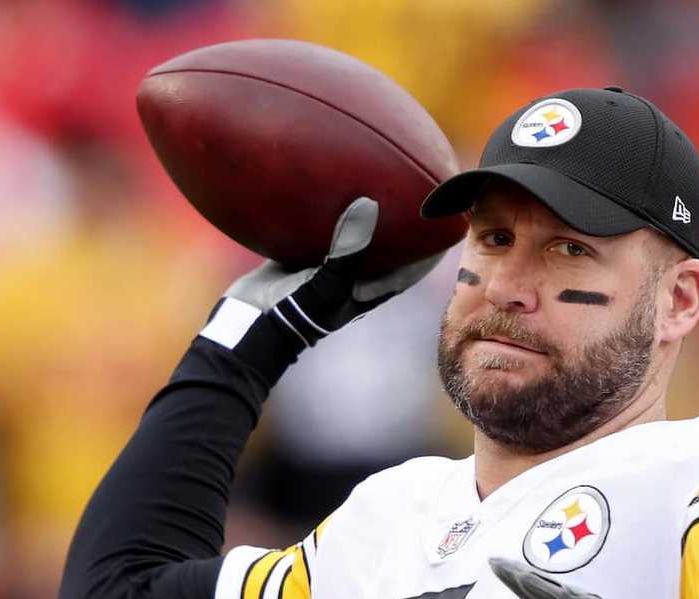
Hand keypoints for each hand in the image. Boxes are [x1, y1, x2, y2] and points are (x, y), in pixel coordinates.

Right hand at [226, 196, 441, 345]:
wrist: (247, 326)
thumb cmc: (294, 315)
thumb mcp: (325, 283)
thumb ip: (348, 249)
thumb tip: (368, 204)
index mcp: (371, 287)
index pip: (416, 263)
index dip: (435, 243)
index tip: (451, 214)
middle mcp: (354, 274)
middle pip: (390, 243)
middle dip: (404, 219)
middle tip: (419, 182)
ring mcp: (327, 265)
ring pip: (355, 231)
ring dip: (365, 208)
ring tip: (373, 172)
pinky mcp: (301, 255)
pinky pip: (320, 225)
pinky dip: (325, 206)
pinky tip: (319, 176)